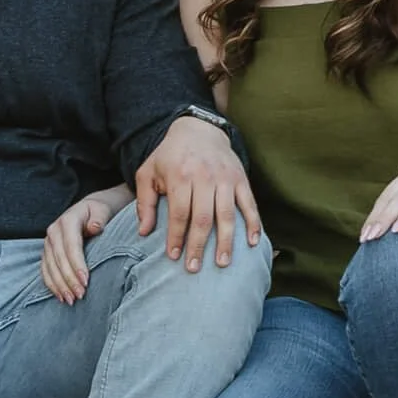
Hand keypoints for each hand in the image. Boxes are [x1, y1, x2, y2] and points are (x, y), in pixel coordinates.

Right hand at [43, 189, 133, 303]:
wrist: (88, 210)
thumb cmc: (99, 212)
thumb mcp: (102, 211)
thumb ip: (99, 218)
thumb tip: (94, 227)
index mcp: (68, 220)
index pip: (71, 245)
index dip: (77, 264)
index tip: (86, 281)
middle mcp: (54, 231)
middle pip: (59, 259)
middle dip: (69, 279)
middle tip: (80, 295)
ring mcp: (48, 242)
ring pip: (50, 267)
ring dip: (60, 285)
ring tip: (71, 300)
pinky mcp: (46, 252)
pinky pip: (45, 271)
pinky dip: (52, 285)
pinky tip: (60, 296)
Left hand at [133, 115, 261, 271]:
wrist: (198, 129)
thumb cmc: (169, 156)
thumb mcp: (148, 173)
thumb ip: (145, 202)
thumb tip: (144, 232)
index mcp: (180, 176)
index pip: (179, 213)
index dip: (177, 237)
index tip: (174, 257)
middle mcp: (204, 177)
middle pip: (203, 218)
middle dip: (198, 246)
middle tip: (194, 268)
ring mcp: (225, 179)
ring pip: (227, 215)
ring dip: (225, 241)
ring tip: (221, 263)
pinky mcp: (240, 179)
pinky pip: (249, 204)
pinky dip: (253, 224)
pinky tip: (252, 243)